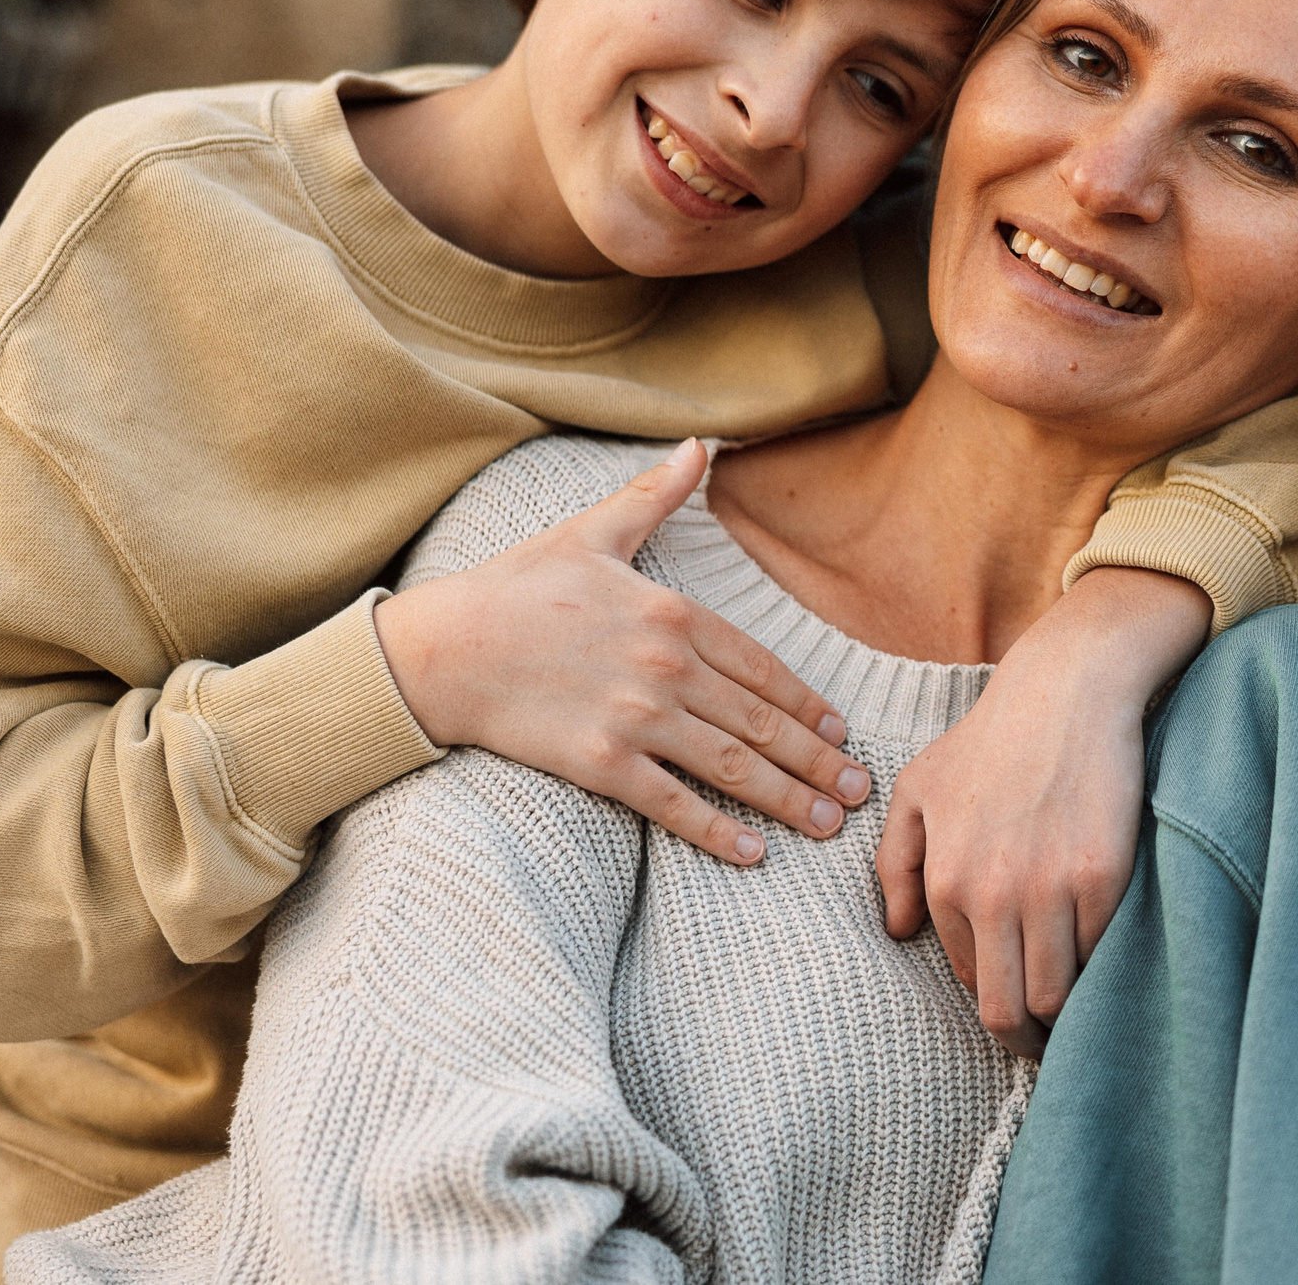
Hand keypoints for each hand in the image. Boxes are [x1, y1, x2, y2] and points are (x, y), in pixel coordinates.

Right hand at [374, 439, 870, 864]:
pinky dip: (717, 831)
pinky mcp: (600, 762)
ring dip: (788, 797)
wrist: (438, 649)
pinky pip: (673, 803)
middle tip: (859, 791)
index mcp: (672, 613)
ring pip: (731, 764)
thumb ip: (655, 495)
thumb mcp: (592, 532)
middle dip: (817, 761)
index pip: (762, 668)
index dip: (807, 704)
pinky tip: (754, 853)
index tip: (839, 732)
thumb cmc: (513, 588)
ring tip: (827, 823)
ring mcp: (635, 717)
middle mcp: (666, 667)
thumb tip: (701, 444)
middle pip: (760, 722)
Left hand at [877, 566, 1212, 1056]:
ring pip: (1061, 995)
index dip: (992, 1000)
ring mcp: (1053, 888)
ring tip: (1075, 1012)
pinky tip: (1102, 958)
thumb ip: (896, 864)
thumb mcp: (917, 790)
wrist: (1067, 690)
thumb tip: (900, 931)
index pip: (970, 980)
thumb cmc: (989, 738)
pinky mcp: (1106, 876)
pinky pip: (1103, 952)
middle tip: (1041, 1040)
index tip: (1011, 1003)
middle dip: (1025, 1038)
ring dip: (1066, 1013)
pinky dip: (1102, 964)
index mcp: (949, 880)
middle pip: (1012, 1010)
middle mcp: (996, 894)